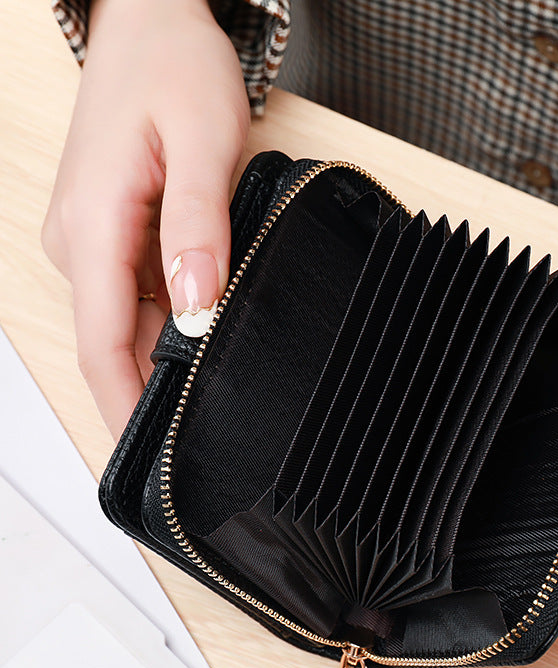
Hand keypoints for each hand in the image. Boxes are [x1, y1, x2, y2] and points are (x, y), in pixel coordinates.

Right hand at [41, 0, 249, 439]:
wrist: (153, 23)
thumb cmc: (175, 70)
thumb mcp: (205, 144)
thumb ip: (200, 228)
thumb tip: (196, 306)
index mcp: (92, 223)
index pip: (100, 339)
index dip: (122, 404)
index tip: (142, 460)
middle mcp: (78, 238)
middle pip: (109, 340)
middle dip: (143, 396)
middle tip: (190, 445)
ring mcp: (90, 238)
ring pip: (123, 322)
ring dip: (158, 361)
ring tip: (204, 401)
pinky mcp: (108, 232)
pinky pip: (132, 296)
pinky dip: (163, 327)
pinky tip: (198, 340)